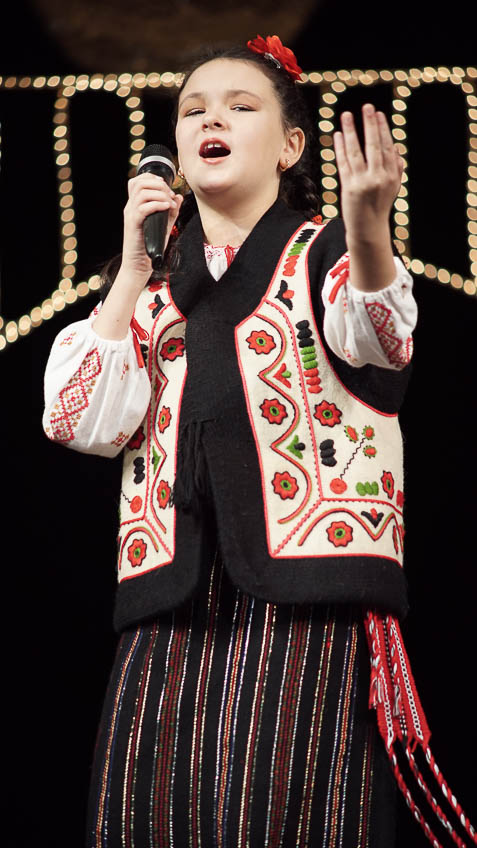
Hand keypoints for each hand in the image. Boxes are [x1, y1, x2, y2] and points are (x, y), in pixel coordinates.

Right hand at [121, 173, 182, 283]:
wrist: (139, 265)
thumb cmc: (150, 246)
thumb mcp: (164, 225)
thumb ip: (171, 211)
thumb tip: (179, 196)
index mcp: (135, 205)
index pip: (137, 181)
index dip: (152, 178)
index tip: (167, 186)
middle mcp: (130, 208)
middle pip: (140, 183)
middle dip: (159, 184)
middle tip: (170, 195)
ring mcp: (131, 215)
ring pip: (142, 193)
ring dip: (160, 194)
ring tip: (170, 204)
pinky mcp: (134, 225)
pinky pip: (143, 208)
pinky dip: (157, 204)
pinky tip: (167, 208)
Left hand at [333, 104, 402, 247]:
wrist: (368, 230)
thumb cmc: (379, 206)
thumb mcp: (392, 188)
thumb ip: (395, 169)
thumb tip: (395, 149)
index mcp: (392, 176)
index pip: (387, 147)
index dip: (382, 129)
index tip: (378, 114)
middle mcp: (379, 178)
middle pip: (374, 146)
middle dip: (370, 125)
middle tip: (367, 107)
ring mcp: (363, 182)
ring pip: (356, 152)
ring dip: (351, 131)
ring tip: (347, 115)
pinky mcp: (349, 187)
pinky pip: (343, 163)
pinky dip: (340, 148)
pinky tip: (338, 135)